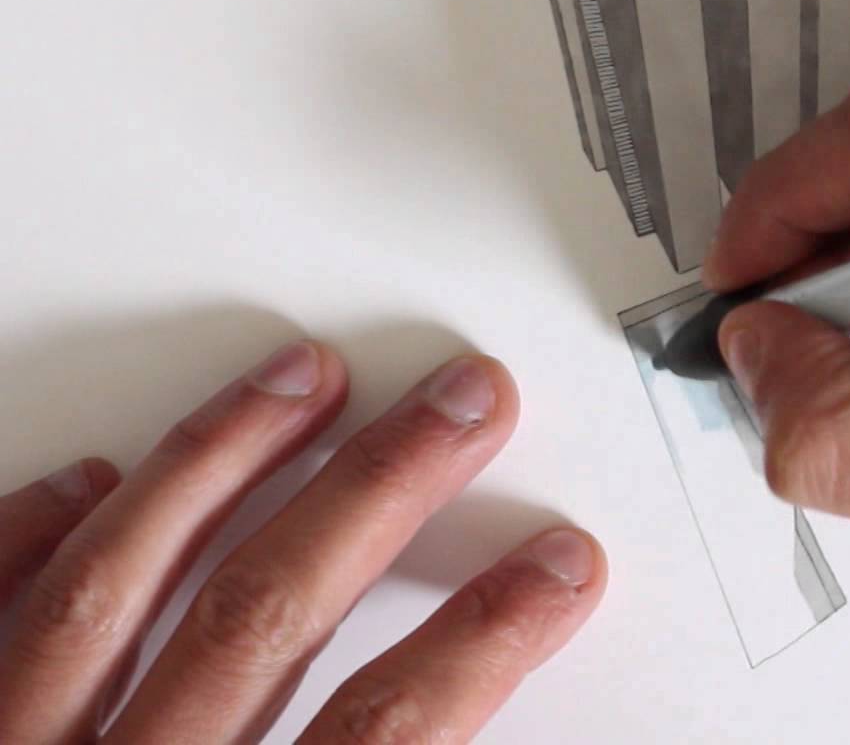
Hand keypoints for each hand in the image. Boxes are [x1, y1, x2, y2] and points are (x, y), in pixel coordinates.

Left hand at [0, 345, 605, 742]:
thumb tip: (466, 726)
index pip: (383, 734)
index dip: (485, 641)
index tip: (557, 571)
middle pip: (263, 620)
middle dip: (378, 493)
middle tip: (460, 410)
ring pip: (110, 590)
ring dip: (220, 465)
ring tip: (302, 379)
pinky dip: (27, 538)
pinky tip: (87, 485)